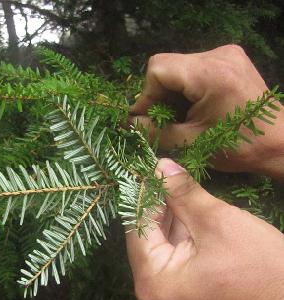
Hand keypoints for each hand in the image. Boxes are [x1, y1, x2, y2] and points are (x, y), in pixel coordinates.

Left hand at [126, 158, 283, 299]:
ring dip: (170, 224)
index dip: (146, 195)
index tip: (151, 169)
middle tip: (165, 175)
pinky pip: (173, 268)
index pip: (138, 228)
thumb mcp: (217, 222)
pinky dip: (179, 244)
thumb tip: (161, 166)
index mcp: (153, 285)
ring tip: (176, 190)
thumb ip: (182, 193)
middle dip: (159, 208)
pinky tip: (187, 217)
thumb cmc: (261, 269)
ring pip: (161, 254)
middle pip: (147, 242)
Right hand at [131, 44, 283, 178]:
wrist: (279, 143)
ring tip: (180, 117)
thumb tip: (128, 124)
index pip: (158, 69)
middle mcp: (218, 55)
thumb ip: (154, 131)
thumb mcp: (189, 142)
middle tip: (163, 121)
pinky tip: (193, 108)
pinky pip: (193, 69)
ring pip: (178, 67)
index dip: (146, 96)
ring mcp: (225, 54)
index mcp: (210, 73)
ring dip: (171, 93)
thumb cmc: (237, 147)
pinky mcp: (229, 60)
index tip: (147, 120)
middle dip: (159, 95)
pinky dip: (185, 89)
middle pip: (167, 66)